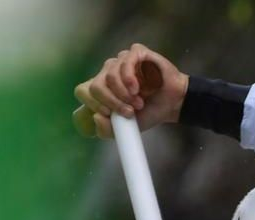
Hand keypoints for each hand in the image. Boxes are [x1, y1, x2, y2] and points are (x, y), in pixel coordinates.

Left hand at [72, 43, 188, 138]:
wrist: (172, 103)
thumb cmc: (148, 112)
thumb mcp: (126, 128)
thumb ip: (108, 130)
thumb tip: (96, 117)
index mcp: (102, 89)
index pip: (82, 91)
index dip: (93, 104)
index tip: (109, 114)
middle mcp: (108, 72)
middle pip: (95, 86)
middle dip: (112, 102)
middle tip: (129, 111)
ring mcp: (121, 61)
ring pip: (110, 75)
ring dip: (124, 94)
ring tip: (138, 102)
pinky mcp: (136, 53)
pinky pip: (125, 61)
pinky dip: (130, 78)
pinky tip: (138, 88)